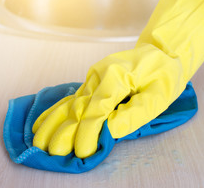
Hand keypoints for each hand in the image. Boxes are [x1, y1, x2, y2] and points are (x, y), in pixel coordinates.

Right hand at [32, 44, 183, 157]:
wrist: (162, 51)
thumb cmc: (165, 74)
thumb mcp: (159, 96)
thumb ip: (133, 114)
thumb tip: (107, 132)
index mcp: (116, 75)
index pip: (96, 110)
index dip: (86, 133)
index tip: (82, 153)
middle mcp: (100, 73)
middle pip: (78, 106)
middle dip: (65, 132)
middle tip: (53, 153)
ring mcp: (94, 75)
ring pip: (71, 101)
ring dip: (54, 122)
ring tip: (38, 141)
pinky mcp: (94, 79)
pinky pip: (73, 96)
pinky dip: (58, 111)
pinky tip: (44, 121)